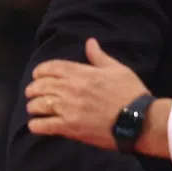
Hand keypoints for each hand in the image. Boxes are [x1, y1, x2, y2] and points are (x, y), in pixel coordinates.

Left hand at [26, 38, 149, 148]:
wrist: (139, 120)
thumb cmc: (130, 92)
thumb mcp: (117, 69)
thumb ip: (99, 56)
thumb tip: (90, 42)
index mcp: (82, 73)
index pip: (51, 67)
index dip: (40, 71)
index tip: (37, 75)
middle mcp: (71, 89)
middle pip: (41, 86)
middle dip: (33, 89)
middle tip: (32, 93)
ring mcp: (69, 109)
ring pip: (38, 105)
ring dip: (33, 106)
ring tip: (34, 108)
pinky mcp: (70, 128)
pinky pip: (43, 126)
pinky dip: (36, 125)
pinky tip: (36, 124)